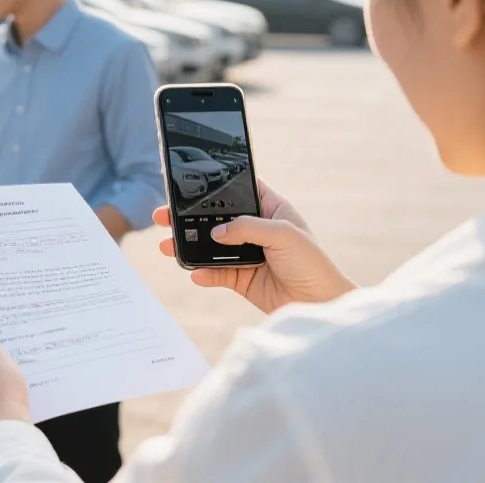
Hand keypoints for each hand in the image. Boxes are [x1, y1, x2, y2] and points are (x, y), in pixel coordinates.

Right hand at [155, 178, 355, 314]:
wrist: (320, 304)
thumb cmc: (312, 264)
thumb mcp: (283, 235)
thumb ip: (247, 228)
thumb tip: (215, 233)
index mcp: (271, 210)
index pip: (239, 189)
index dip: (216, 184)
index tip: (189, 182)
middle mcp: (256, 230)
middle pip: (215, 218)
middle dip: (188, 218)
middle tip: (164, 216)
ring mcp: (247, 254)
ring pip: (210, 247)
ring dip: (188, 247)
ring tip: (167, 247)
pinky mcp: (242, 278)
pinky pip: (216, 273)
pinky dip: (203, 273)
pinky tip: (195, 273)